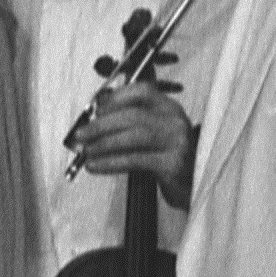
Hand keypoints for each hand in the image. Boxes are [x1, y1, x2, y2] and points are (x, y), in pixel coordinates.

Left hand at [68, 81, 197, 202]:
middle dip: (101, 125)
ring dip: (104, 144)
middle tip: (80, 135)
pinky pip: (134, 160)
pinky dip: (110, 162)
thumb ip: (130, 122)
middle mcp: (175, 121)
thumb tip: (95, 116)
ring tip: (86, 152)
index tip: (95, 111)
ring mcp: (177, 142)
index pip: (142, 91)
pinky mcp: (173, 164)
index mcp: (169, 108)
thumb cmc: (168, 159)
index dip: (115, 98)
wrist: (194, 185)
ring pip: (134, 136)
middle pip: (133, 115)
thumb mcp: (153, 135)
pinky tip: (96, 166)